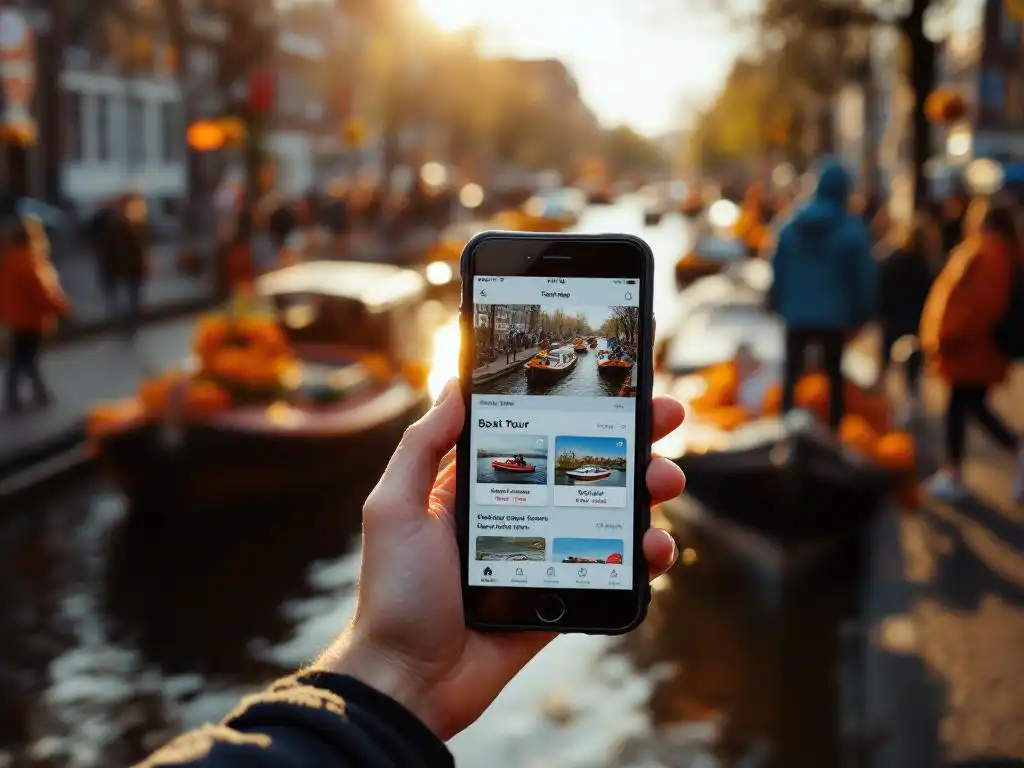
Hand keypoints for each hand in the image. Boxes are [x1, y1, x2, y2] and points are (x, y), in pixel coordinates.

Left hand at [318, 380, 685, 740]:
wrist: (410, 681)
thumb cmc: (394, 592)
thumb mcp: (395, 506)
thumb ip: (422, 446)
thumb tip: (454, 384)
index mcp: (480, 487)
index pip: (538, 434)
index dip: (577, 409)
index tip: (615, 386)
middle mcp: (520, 513)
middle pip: (585, 467)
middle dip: (631, 440)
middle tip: (666, 417)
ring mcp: (546, 555)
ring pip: (609, 513)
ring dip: (647, 492)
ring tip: (665, 483)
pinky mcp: (563, 596)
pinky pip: (614, 570)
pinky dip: (645, 556)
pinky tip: (657, 546)